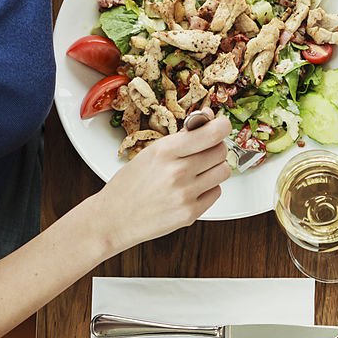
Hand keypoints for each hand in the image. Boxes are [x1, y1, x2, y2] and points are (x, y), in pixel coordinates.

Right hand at [96, 114, 232, 250]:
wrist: (113, 219)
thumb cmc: (130, 184)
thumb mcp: (151, 152)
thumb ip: (183, 136)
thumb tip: (209, 117)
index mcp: (165, 151)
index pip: (212, 133)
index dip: (222, 127)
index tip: (221, 126)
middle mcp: (177, 172)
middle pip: (221, 151)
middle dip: (215, 149)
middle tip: (203, 152)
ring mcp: (185, 194)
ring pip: (223, 171)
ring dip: (214, 169)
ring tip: (196, 172)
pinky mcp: (190, 213)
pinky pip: (216, 192)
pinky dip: (208, 189)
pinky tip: (191, 189)